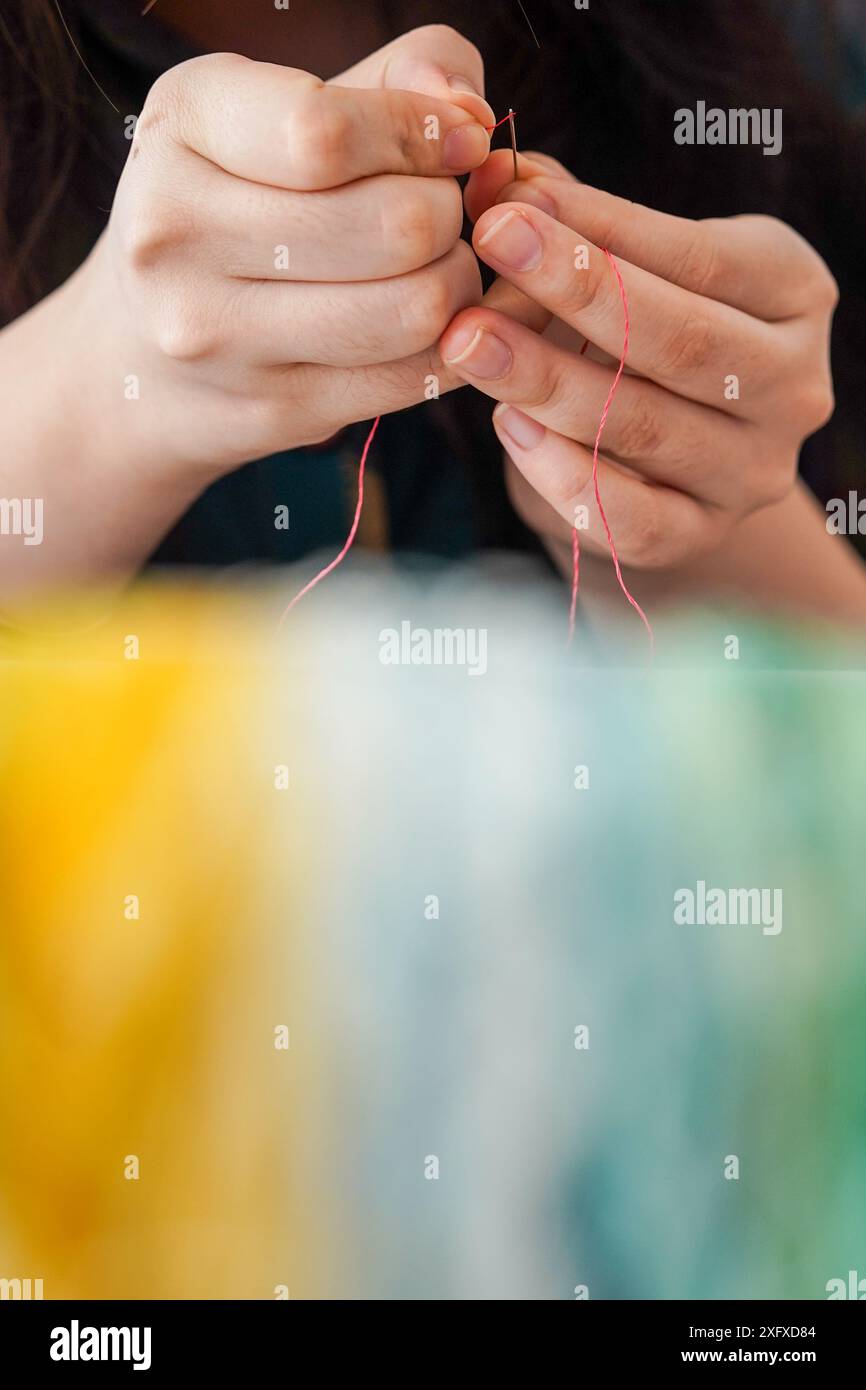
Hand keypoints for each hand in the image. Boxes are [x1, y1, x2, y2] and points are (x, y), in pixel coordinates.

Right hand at [74, 28, 514, 479]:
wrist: (144, 358)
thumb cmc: (243, 205)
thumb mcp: (286, 112)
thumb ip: (396, 77)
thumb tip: (470, 117)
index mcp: (183, 122)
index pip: (330, 132)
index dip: (425, 137)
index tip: (458, 145)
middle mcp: (177, 229)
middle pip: (397, 225)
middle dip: (450, 214)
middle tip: (439, 216)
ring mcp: (216, 334)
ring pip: (416, 308)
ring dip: (457, 285)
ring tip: (436, 269)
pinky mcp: (268, 408)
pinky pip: (411, 376)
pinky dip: (448, 347)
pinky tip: (428, 326)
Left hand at [440, 151, 837, 571]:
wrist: (664, 459)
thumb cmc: (641, 333)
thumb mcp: (628, 265)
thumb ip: (573, 220)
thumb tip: (498, 176)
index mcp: (794, 294)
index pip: (701, 257)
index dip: (605, 228)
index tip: (513, 200)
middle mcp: (792, 386)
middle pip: (684, 340)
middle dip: (577, 290)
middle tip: (490, 246)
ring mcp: (753, 471)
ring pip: (647, 427)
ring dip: (548, 380)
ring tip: (469, 339)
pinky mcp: (701, 535)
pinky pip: (631, 518)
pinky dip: (564, 475)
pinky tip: (508, 427)